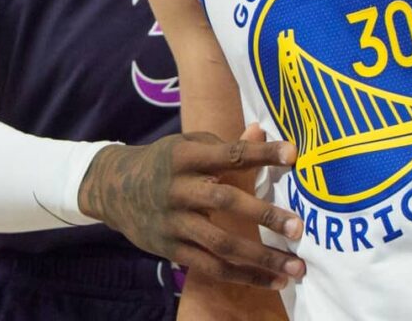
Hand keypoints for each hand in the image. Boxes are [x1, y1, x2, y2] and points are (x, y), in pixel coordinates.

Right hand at [78, 131, 304, 287]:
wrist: (113, 189)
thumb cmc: (163, 162)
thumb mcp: (188, 144)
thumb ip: (225, 144)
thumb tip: (260, 131)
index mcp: (186, 157)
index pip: (230, 154)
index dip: (262, 154)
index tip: (294, 154)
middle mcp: (180, 189)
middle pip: (225, 201)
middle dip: (263, 215)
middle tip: (298, 226)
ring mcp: (174, 223)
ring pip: (220, 244)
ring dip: (260, 259)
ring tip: (294, 268)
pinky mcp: (171, 249)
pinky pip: (210, 267)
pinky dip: (242, 276)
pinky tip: (269, 280)